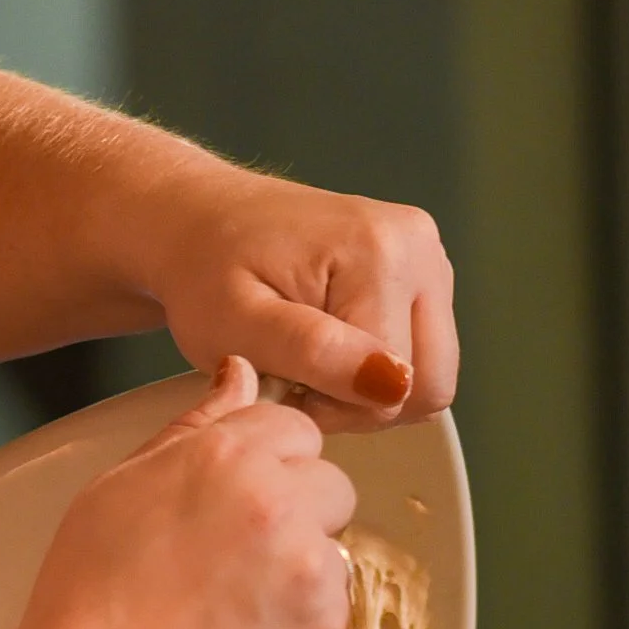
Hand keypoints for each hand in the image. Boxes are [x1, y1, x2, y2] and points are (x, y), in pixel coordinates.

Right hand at [11, 356, 358, 628]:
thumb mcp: (120, 487)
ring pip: (337, 557)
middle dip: (298, 518)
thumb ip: (194, 426)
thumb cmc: (91, 598)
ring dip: (300, 580)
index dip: (269, 466)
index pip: (295, 428)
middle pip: (332, 487)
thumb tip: (241, 371)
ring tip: (230, 615)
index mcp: (227, 455)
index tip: (237, 504)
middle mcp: (278, 502)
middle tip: (234, 565)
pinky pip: (332, 621)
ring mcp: (308, 569)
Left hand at [147, 158, 456, 434]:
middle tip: (296, 377)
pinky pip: (421, 354)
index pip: (397, 388)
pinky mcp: (423, 272)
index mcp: (381, 253)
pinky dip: (375, 368)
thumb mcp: (237, 324)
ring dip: (369, 389)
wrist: (200, 221)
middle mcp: (418, 246)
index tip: (283, 383)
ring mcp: (427, 257)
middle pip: (429, 384)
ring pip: (429, 376)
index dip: (337, 407)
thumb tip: (391, 381)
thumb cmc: (207, 270)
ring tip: (307, 360)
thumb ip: (313, 351)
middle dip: (361, 401)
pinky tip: (328, 347)